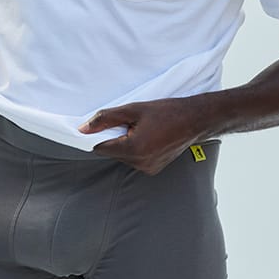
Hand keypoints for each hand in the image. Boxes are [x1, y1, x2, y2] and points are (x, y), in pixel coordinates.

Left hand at [77, 96, 211, 174]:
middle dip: (115, 138)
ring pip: (123, 156)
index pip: (100, 148)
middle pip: (112, 152)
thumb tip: (83, 128)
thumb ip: (105, 119)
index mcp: (134, 149)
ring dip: (126, 143)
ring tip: (142, 128)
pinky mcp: (154, 169)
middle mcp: (140, 163)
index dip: (97, 136)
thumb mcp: (132, 109)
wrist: (195, 119)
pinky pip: (135, 159)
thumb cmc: (166, 112)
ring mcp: (148, 168)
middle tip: (129, 123)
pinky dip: (136, 149)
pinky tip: (148, 136)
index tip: (102, 126)